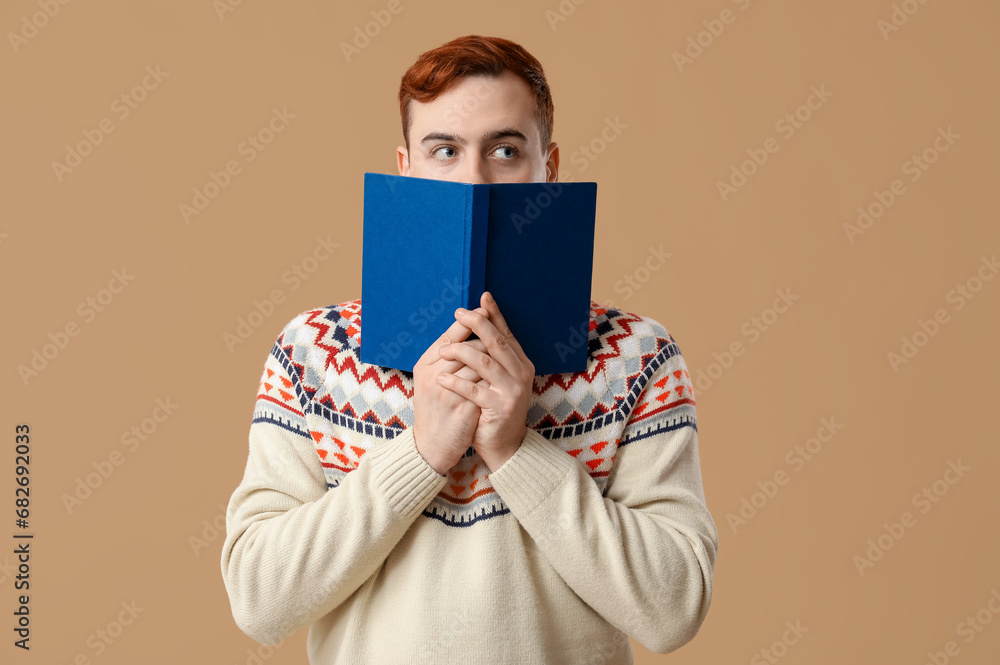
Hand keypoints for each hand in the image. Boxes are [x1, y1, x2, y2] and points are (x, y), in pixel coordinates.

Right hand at [412, 309, 491, 474]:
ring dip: (494, 353)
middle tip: (498, 321)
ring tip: (504, 346)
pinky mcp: (464, 409)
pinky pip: (485, 385)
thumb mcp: (431, 379)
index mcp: (423, 365)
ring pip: (480, 363)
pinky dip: (495, 376)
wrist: (432, 446)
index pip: (449, 335)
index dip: (470, 321)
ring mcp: (449, 393)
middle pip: (467, 345)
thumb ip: (445, 357)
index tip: (485, 307)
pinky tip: (504, 370)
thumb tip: (467, 329)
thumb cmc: (434, 408)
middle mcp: (433, 376)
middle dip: (486, 332)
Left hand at [437, 291, 534, 471]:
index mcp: (522, 364)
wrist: (505, 446)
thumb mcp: (499, 380)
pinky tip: (441, 377)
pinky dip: (455, 382)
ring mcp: (512, 391)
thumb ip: (493, 357)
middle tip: (459, 313)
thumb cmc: (496, 409)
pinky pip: (473, 389)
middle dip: (477, 324)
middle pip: (497, 342)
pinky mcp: (500, 407)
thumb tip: (479, 325)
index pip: (506, 333)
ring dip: (460, 352)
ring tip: (442, 349)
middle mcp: (521, 374)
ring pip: (484, 362)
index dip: (494, 314)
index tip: (482, 297)